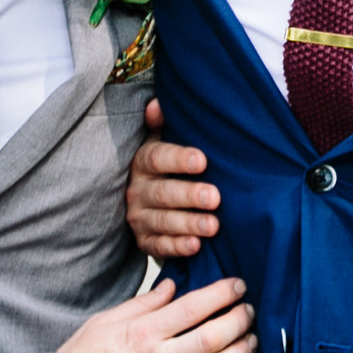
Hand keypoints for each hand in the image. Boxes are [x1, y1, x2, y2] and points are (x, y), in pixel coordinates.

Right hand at [60, 275, 256, 352]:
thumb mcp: (103, 322)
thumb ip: (141, 304)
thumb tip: (170, 286)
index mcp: (143, 333)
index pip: (193, 307)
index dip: (221, 294)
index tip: (238, 285)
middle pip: (211, 336)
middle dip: (238, 320)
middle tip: (250, 311)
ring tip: (252, 341)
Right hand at [128, 98, 220, 258]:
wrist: (152, 200)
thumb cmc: (167, 165)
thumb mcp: (162, 140)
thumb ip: (161, 122)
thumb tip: (156, 105)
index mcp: (142, 161)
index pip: (157, 158)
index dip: (178, 159)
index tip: (202, 160)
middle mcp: (137, 189)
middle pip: (162, 192)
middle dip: (189, 195)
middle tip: (215, 197)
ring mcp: (138, 217)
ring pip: (162, 221)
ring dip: (188, 223)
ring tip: (213, 225)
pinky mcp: (143, 241)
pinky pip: (158, 247)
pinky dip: (177, 247)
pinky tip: (196, 246)